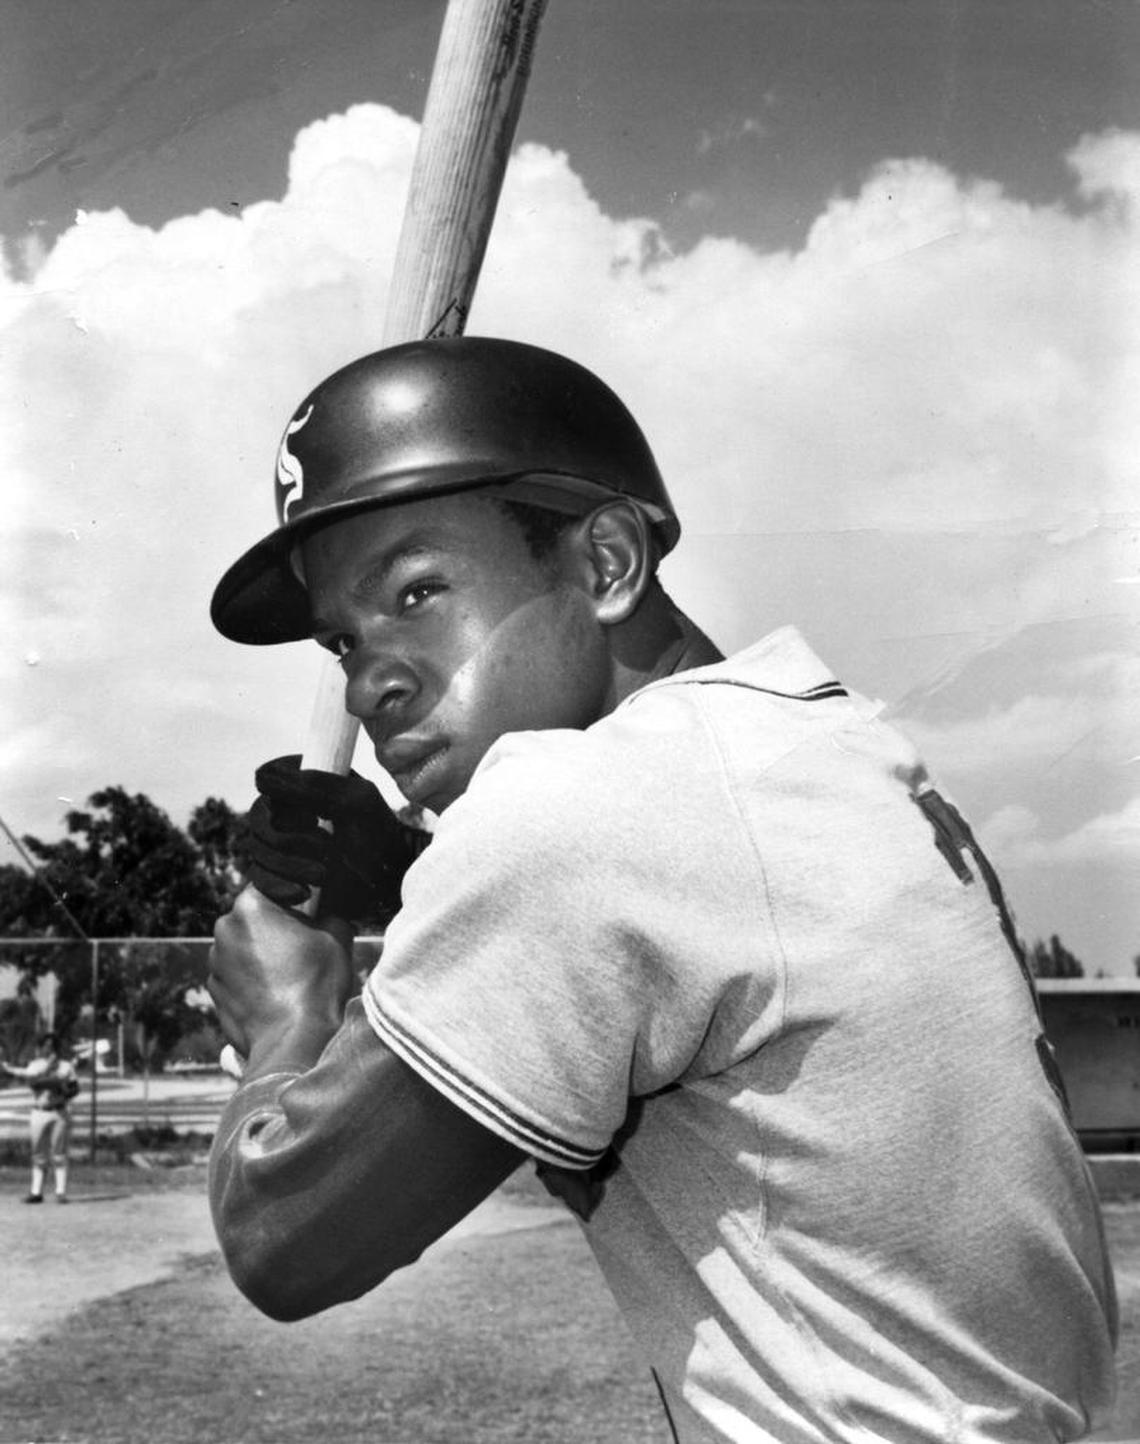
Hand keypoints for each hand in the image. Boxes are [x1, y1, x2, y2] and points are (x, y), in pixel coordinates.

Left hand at [208, 886, 355, 1073]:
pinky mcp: (214, 990)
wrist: (293, 1041)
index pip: (269, 886)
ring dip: (260, 953)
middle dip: (273, 926)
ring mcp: (215, 961)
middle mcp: (224, 929)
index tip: (307, 913)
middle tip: (301, 945)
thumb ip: (331, 914)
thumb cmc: (315, 985)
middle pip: (253, 916)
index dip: (291, 898)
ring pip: (242, 946)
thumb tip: (329, 914)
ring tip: (288, 975)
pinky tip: (274, 994)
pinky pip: (234, 974)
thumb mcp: (338, 937)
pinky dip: (251, 979)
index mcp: (251, 906)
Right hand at [243, 755, 424, 921]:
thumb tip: (261, 779)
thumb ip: (312, 786)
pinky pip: (260, 879)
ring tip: (323, 874)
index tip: (311, 815)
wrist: (391, 883)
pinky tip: (303, 894)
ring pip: (257, 850)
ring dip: (289, 864)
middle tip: (325, 847)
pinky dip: (278, 886)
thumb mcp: (356, 802)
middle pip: (258, 818)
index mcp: (304, 783)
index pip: (268, 778)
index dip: (280, 796)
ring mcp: (279, 844)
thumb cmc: (380, 835)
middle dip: (288, 838)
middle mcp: (286, 811)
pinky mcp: (278, 875)